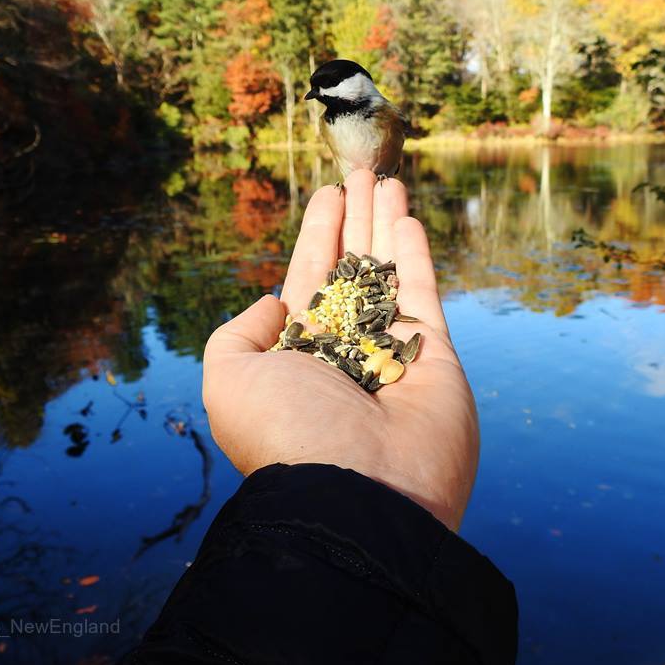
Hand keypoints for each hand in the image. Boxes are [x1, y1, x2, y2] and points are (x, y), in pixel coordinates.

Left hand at [203, 170, 478, 529]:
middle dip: (355, 220)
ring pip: (389, 273)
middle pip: (351, 269)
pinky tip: (406, 216)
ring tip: (385, 178)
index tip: (328, 195)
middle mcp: (345, 351)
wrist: (359, 491)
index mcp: (298, 356)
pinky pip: (422, 295)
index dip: (318, 236)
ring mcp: (392, 354)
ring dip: (386, 224)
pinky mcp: (435, 360)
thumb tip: (272, 305)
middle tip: (360, 172)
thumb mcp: (229, 380)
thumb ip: (238, 336)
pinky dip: (415, 255)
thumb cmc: (287, 432)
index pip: (308, 281)